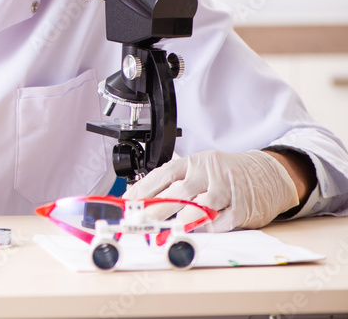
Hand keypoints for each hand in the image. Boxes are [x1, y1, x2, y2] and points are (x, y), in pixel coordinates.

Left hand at [123, 149, 299, 231]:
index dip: (143, 189)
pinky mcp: (242, 208)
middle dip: (156, 208)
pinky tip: (197, 233)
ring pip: (201, 206)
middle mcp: (208, 173)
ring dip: (181, 220)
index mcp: (193, 162)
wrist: (269, 173)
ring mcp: (226, 190)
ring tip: (164, 231)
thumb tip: (142, 199)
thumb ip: (175, 182)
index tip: (127, 203)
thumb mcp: (198, 169)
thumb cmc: (225, 173)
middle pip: (178, 191)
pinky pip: (221, 221)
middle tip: (140, 221)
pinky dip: (208, 228)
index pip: (162, 174)